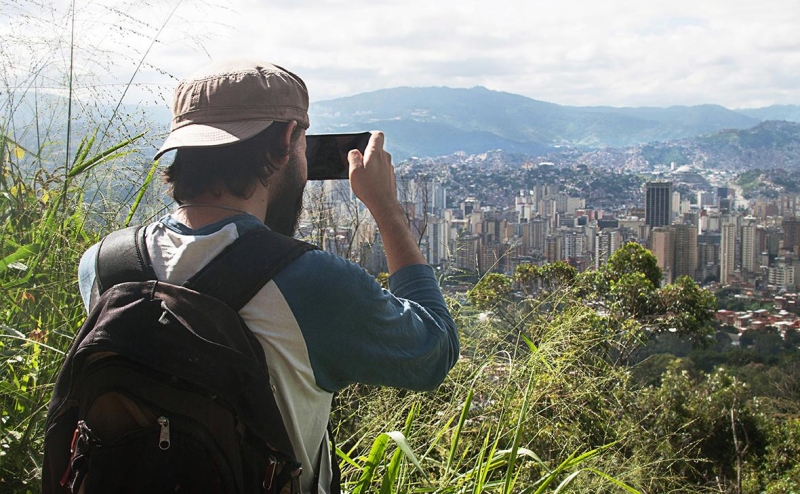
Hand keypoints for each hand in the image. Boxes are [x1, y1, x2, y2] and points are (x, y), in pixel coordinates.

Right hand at [348, 131, 425, 272]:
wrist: (384, 205)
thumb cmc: (368, 188)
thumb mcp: (354, 171)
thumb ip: (353, 158)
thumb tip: (354, 152)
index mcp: (376, 153)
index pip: (377, 135)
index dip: (370, 136)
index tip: (363, 142)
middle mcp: (385, 158)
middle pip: (377, 149)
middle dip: (367, 153)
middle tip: (357, 164)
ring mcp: (390, 168)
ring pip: (379, 161)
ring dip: (371, 165)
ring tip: (363, 177)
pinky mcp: (391, 177)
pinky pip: (382, 171)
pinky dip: (376, 174)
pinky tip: (370, 184)